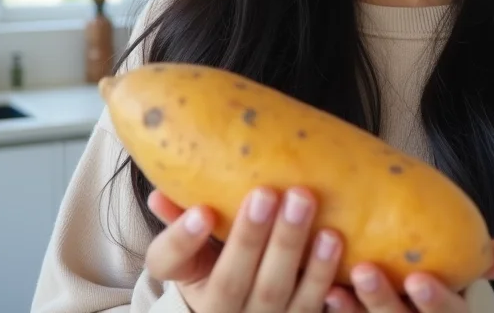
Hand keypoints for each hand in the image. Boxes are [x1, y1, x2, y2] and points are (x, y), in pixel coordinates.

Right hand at [145, 187, 343, 312]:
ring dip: (295, 251)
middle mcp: (221, 312)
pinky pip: (311, 307)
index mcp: (189, 282)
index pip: (170, 264)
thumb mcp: (196, 249)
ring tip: (308, 207)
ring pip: (277, 295)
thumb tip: (159, 192)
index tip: (201, 211)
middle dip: (250, 238)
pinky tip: (335, 242)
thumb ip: (182, 219)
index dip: (183, 239)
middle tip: (267, 193)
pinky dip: (324, 277)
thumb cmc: (222, 264)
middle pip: (231, 281)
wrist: (244, 311)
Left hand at [322, 240, 493, 312]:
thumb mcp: (466, 286)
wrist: (418, 311)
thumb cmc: (440, 295)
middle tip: (364, 270)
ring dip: (353, 311)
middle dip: (382, 302)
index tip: (416, 279)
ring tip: (334, 285)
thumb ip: (486, 264)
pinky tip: (325, 296)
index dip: (436, 302)